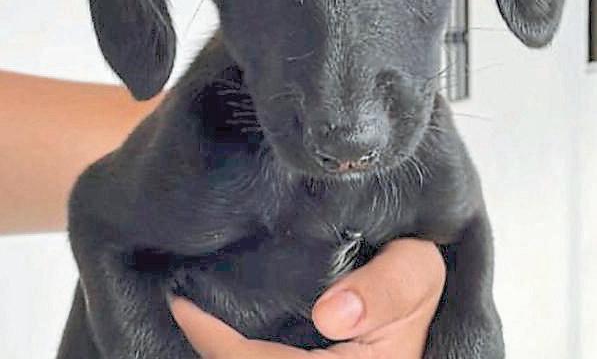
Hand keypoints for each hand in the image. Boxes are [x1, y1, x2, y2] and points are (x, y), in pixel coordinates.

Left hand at [169, 238, 445, 357]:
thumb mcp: (416, 273)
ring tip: (196, 312)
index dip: (215, 341)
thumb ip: (387, 290)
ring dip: (225, 350)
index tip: (182, 303)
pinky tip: (226, 325)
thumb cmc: (417, 281)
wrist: (425, 297)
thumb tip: (330, 314)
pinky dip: (240, 350)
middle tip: (181, 302)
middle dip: (212, 346)